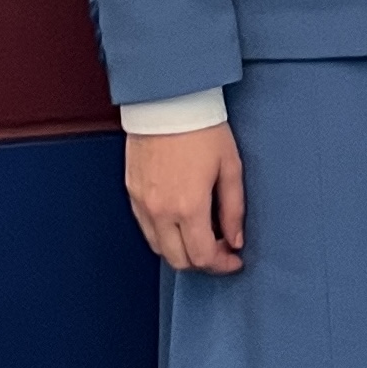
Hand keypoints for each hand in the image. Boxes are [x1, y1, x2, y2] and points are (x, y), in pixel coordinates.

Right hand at [125, 124, 245, 274]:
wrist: (167, 103)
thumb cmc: (202, 130)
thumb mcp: (230, 168)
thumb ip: (233, 209)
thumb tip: (236, 240)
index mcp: (188, 206)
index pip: (202, 256)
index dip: (222, 264)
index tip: (234, 259)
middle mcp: (160, 211)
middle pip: (178, 260)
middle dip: (202, 262)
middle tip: (220, 249)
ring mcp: (141, 203)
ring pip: (159, 247)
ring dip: (181, 250)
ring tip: (201, 235)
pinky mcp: (131, 192)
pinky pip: (145, 227)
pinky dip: (164, 234)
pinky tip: (180, 221)